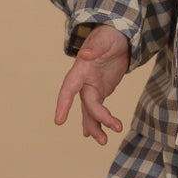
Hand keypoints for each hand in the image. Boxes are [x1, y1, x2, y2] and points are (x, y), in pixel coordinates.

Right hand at [53, 25, 131, 144]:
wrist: (118, 37)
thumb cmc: (109, 36)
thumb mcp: (104, 39)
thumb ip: (95, 47)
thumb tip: (85, 53)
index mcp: (81, 69)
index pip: (69, 88)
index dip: (63, 104)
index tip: (59, 120)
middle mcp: (83, 81)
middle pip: (86, 104)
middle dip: (94, 121)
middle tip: (103, 138)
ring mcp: (92, 87)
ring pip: (90, 111)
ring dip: (96, 126)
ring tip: (103, 141)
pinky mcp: (101, 91)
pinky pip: (98, 110)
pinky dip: (100, 122)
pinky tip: (100, 135)